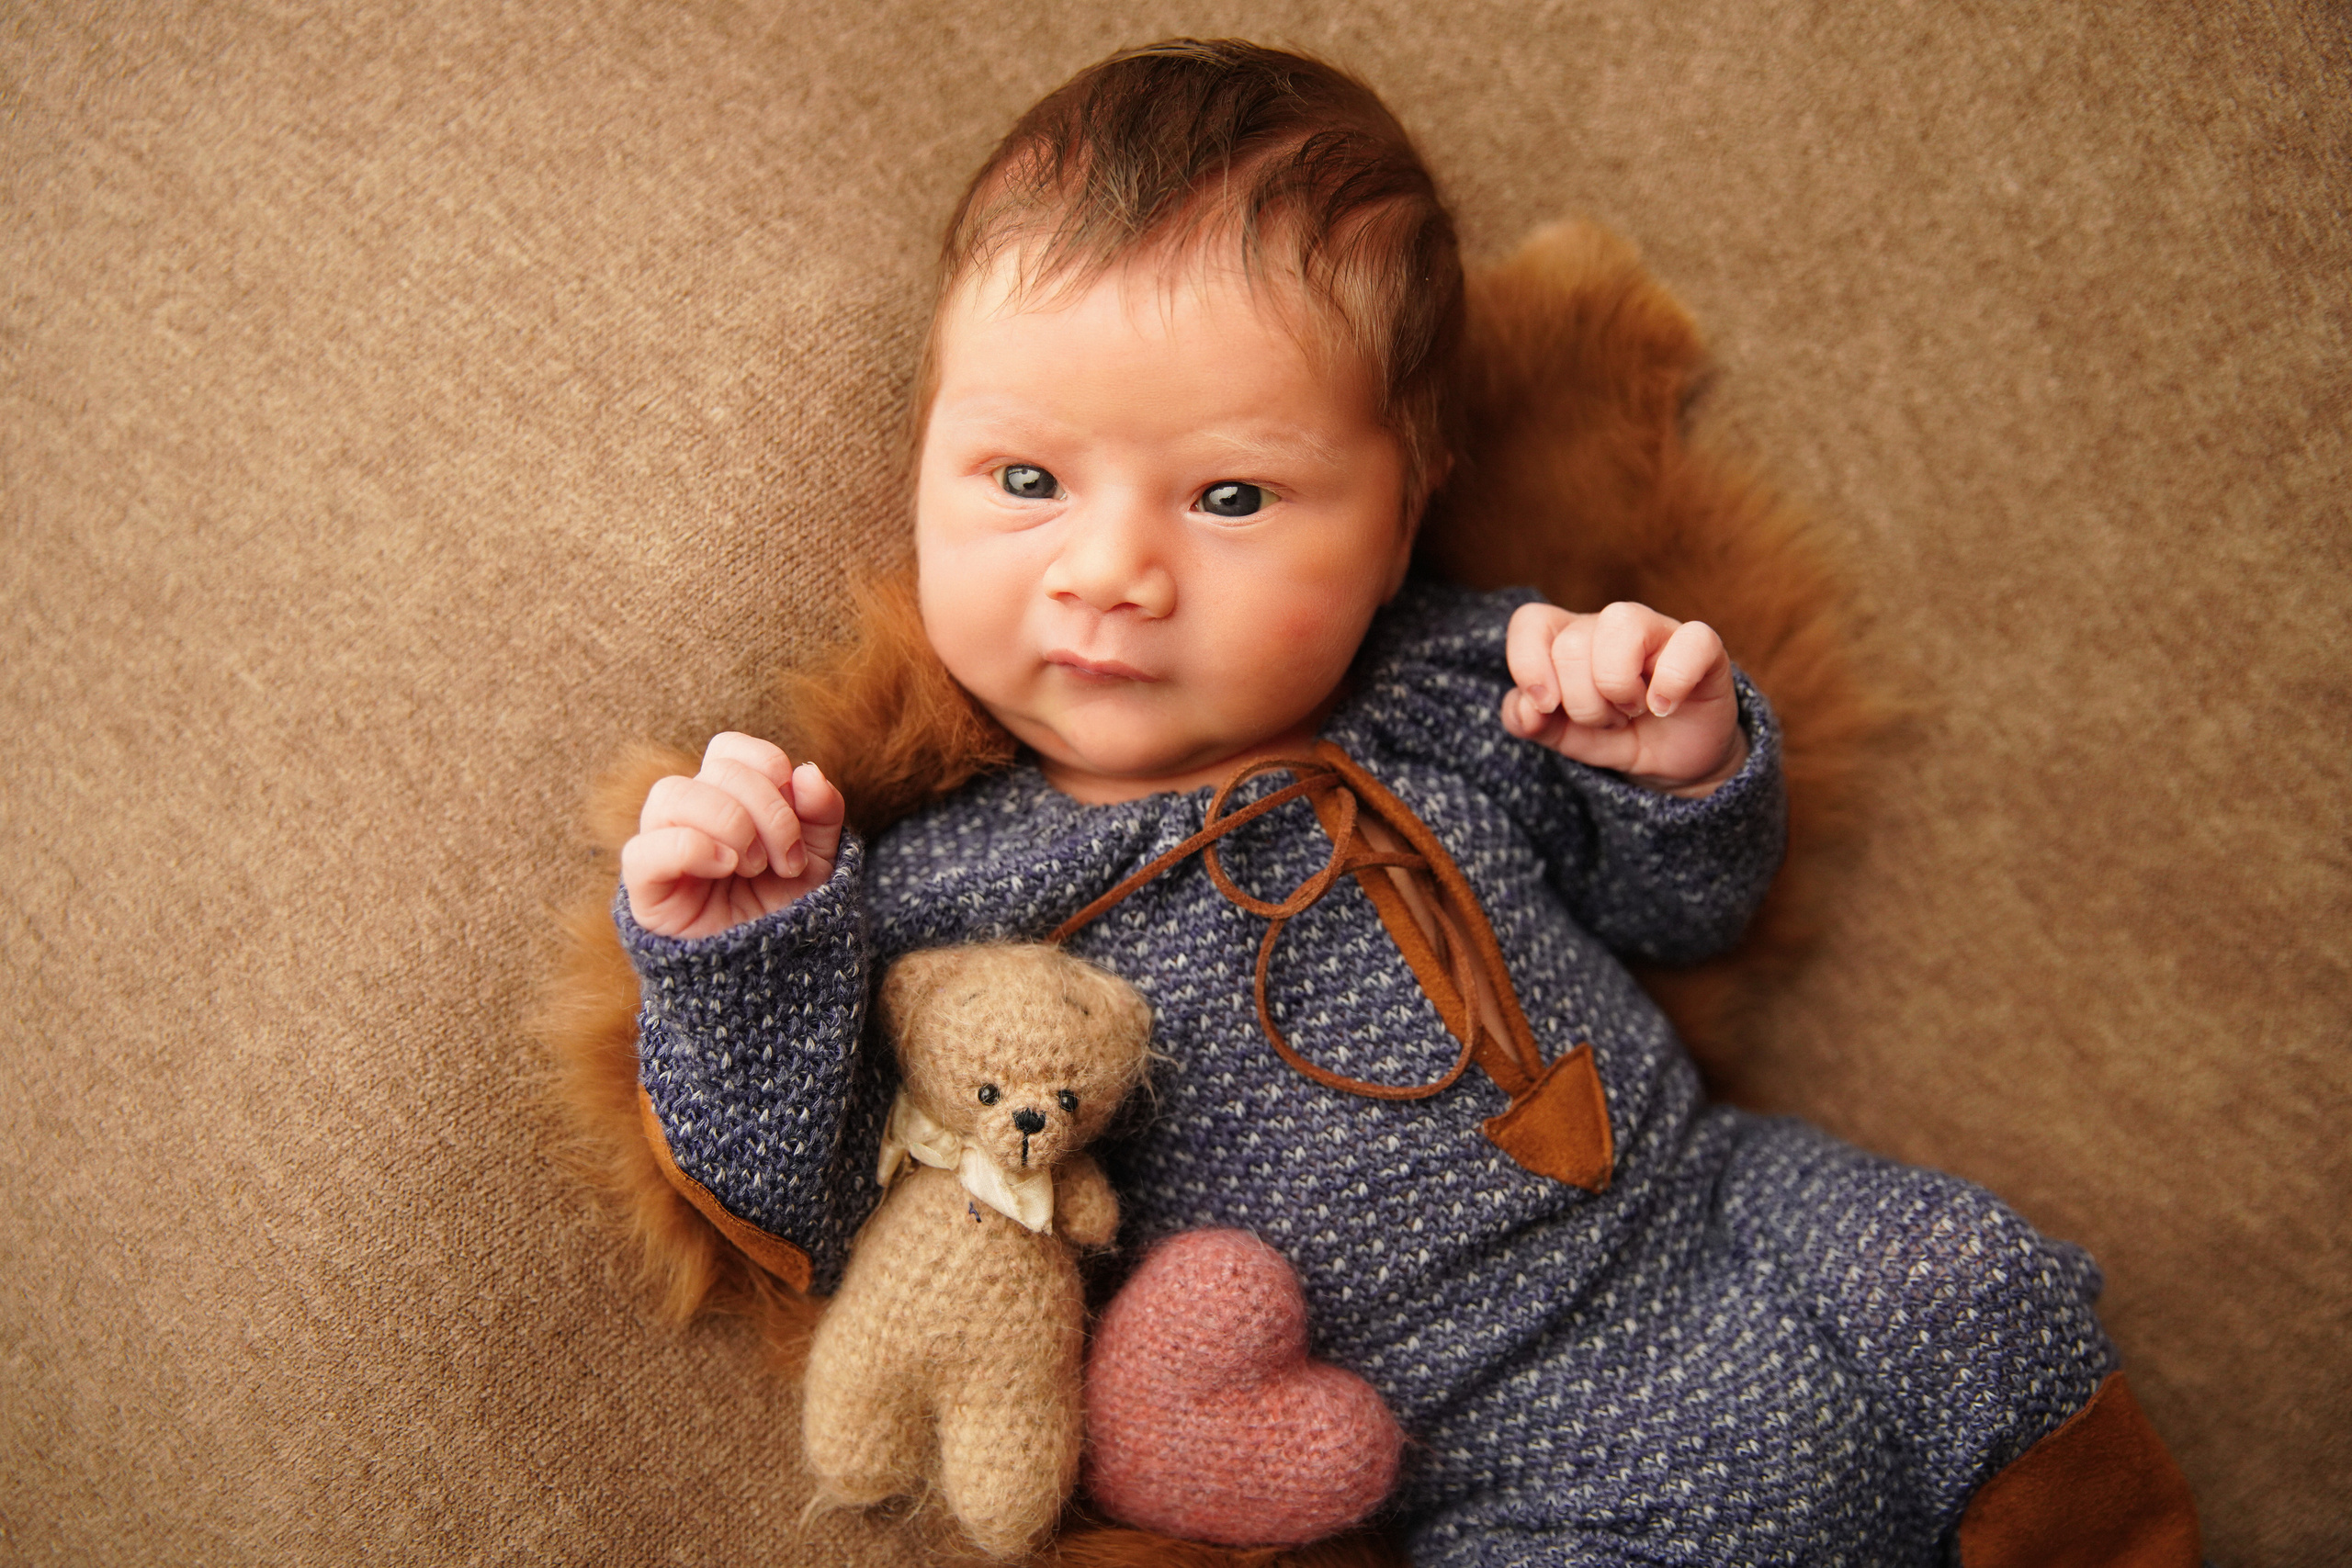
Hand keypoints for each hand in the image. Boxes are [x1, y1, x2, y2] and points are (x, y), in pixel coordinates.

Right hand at [621, 732, 846, 937]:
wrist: (778, 976)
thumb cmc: (790, 909)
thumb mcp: (821, 857)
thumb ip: (821, 811)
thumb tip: (807, 772)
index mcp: (727, 799)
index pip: (730, 749)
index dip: (768, 766)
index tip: (799, 812)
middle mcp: (689, 817)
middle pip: (714, 771)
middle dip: (767, 809)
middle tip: (786, 860)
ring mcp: (662, 851)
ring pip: (671, 796)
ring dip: (730, 823)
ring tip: (755, 866)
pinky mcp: (645, 893)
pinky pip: (642, 851)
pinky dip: (690, 848)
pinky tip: (725, 868)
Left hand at [1500, 601, 1746, 796]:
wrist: (1673, 762)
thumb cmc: (1615, 735)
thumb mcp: (1563, 735)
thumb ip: (1528, 720)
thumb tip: (1527, 708)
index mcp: (1569, 637)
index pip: (1531, 621)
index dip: (1527, 664)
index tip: (1546, 705)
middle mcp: (1610, 626)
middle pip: (1571, 643)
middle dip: (1582, 702)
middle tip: (1607, 719)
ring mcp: (1659, 630)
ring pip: (1621, 624)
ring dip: (1618, 686)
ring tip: (1632, 710)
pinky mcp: (1703, 648)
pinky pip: (1691, 640)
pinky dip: (1671, 682)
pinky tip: (1665, 707)